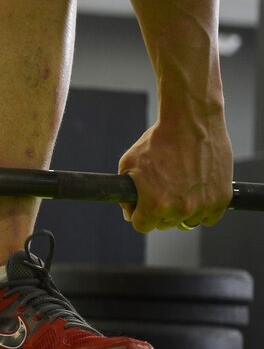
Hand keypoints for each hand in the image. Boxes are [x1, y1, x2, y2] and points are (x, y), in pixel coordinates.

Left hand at [118, 116, 232, 232]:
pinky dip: (204, 208)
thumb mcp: (128, 165)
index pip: (142, 225)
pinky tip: (197, 191)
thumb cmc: (158, 140)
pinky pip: (209, 217)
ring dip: (183, 210)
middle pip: (165, 224)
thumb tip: (130, 213)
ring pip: (188, 221)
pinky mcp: (222, 199)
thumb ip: (126, 194)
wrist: (191, 122)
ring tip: (180, 186)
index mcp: (155, 205)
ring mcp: (203, 205)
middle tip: (163, 188)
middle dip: (161, 210)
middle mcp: (180, 210)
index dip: (140, 213)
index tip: (143, 204)